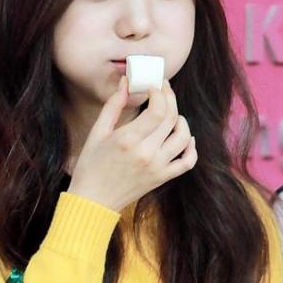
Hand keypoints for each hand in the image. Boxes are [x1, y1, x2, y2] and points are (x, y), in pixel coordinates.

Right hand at [69, 77, 196, 210]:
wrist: (93, 200)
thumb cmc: (90, 165)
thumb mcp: (97, 132)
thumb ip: (114, 105)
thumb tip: (126, 82)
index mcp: (128, 140)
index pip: (158, 110)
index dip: (160, 92)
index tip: (154, 85)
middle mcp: (146, 153)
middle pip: (171, 118)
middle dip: (170, 98)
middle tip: (164, 90)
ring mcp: (157, 167)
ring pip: (183, 137)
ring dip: (182, 121)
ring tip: (172, 115)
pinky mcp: (162, 178)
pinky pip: (187, 162)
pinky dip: (191, 148)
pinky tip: (185, 138)